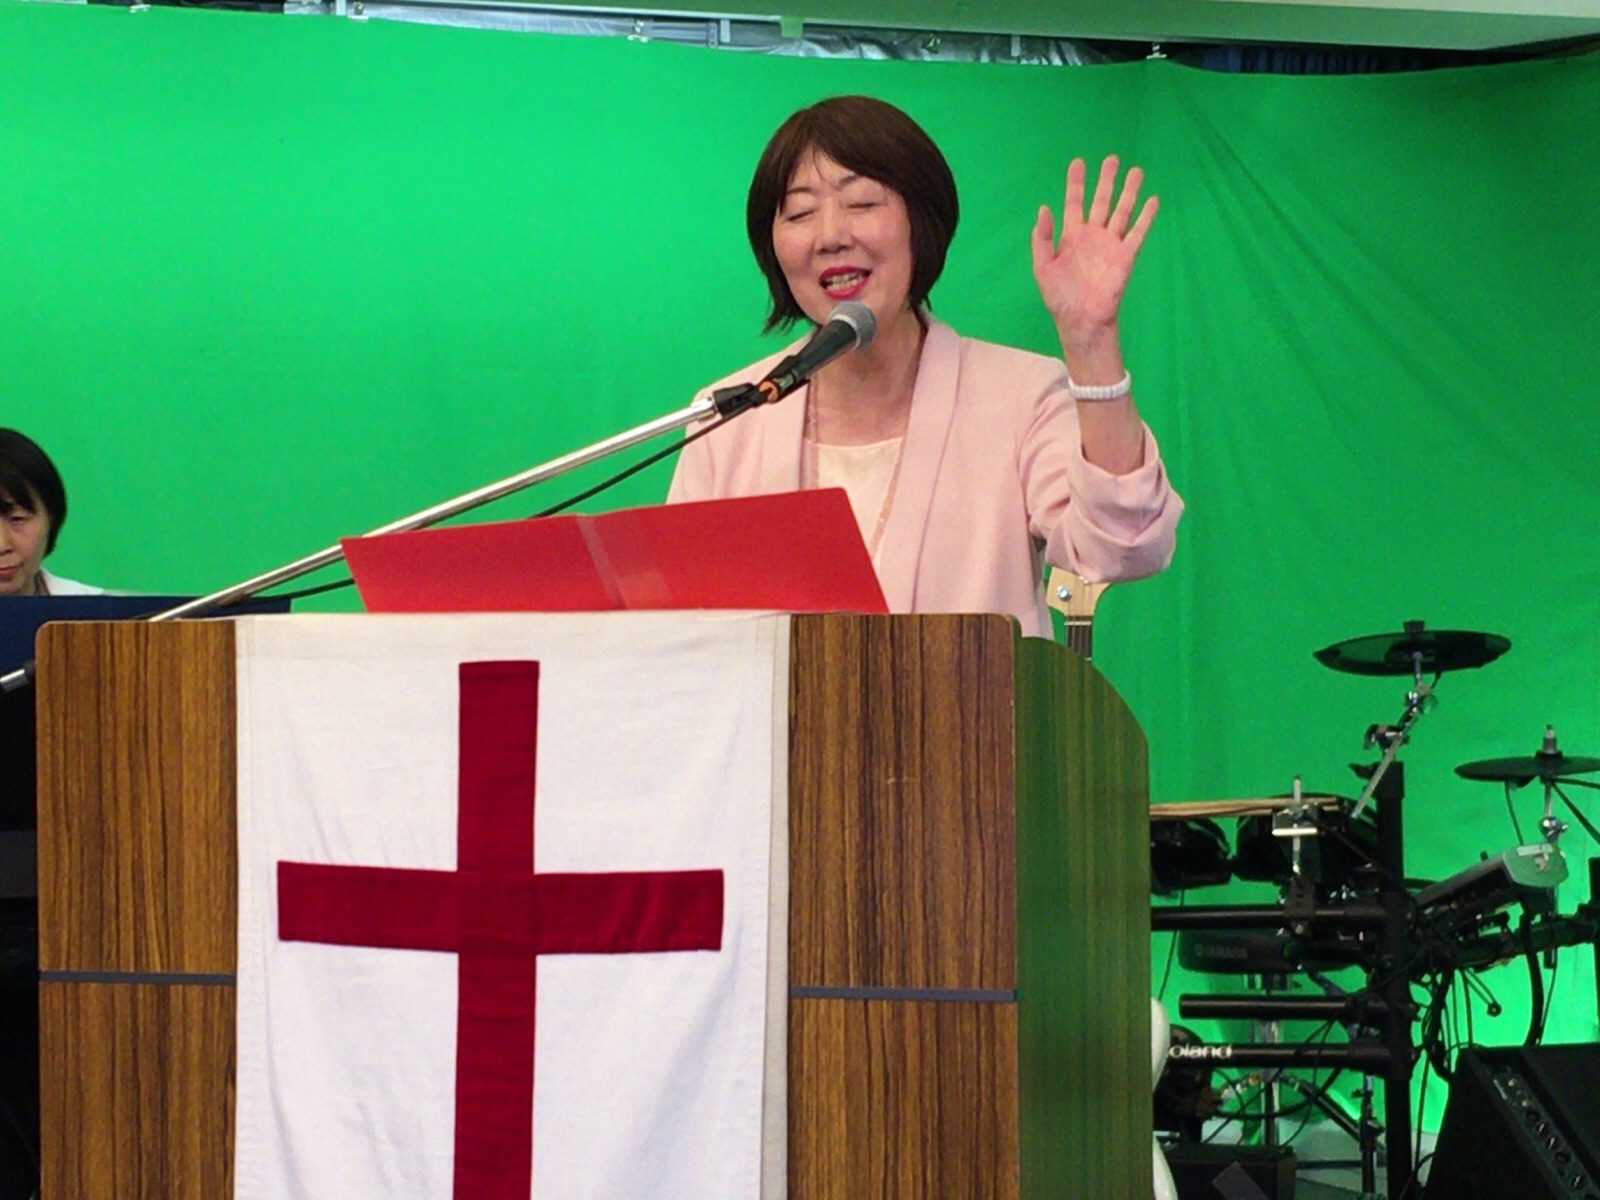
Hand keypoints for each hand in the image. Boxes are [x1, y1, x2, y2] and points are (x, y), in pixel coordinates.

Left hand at [1031, 155, 1156, 351]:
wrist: (1081, 320)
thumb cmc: (1060, 297)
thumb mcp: (1043, 267)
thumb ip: (1042, 238)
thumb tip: (1044, 208)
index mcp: (1071, 236)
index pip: (1074, 203)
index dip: (1076, 183)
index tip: (1078, 162)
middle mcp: (1093, 236)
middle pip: (1101, 201)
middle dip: (1106, 180)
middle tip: (1112, 158)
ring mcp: (1111, 244)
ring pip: (1122, 211)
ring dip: (1129, 191)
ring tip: (1136, 170)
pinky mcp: (1126, 256)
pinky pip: (1137, 232)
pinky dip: (1145, 216)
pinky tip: (1152, 199)